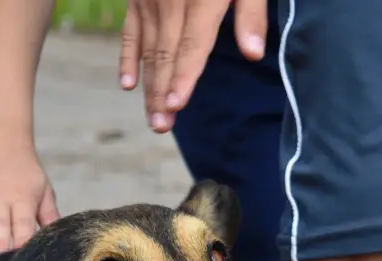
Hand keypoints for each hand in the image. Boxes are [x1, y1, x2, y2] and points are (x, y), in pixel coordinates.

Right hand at [118, 0, 267, 133]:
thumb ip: (250, 13)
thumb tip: (254, 55)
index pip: (191, 46)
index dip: (184, 76)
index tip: (177, 104)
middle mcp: (170, 2)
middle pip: (166, 55)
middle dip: (163, 92)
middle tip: (162, 127)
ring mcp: (150, 0)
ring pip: (147, 50)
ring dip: (149, 86)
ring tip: (153, 119)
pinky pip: (130, 31)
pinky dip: (128, 58)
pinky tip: (127, 84)